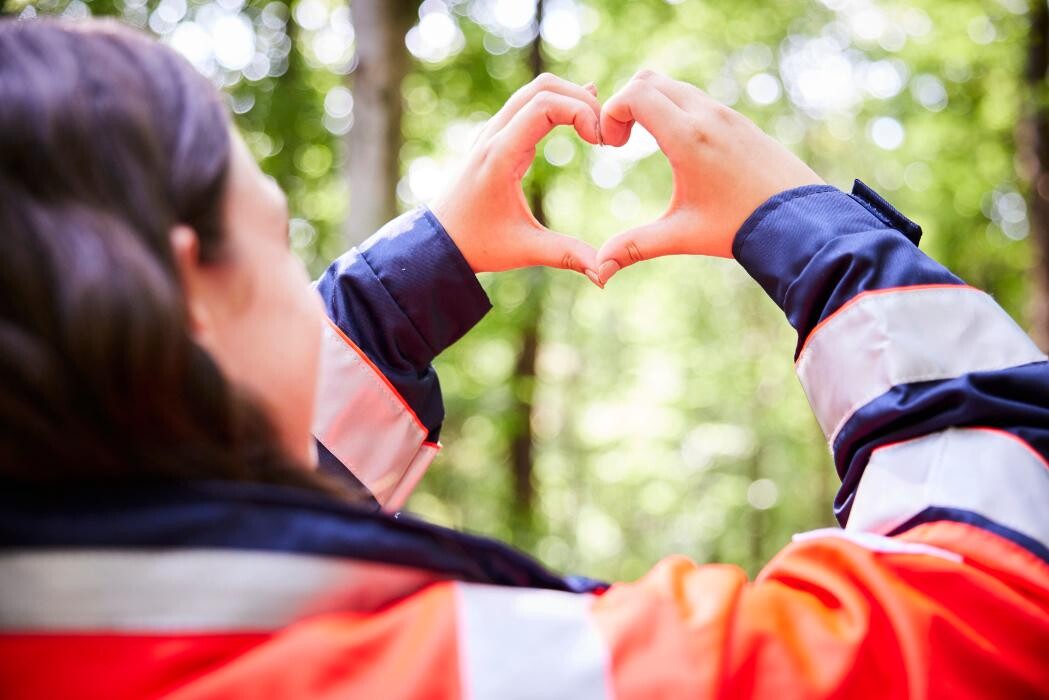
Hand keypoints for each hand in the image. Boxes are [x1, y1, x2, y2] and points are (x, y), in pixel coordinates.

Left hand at [433, 74, 602, 283]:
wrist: (438, 241)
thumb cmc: (478, 245)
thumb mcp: (524, 251)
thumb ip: (566, 256)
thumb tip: (604, 275)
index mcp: (500, 155)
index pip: (545, 104)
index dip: (581, 111)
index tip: (601, 142)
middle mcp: (494, 135)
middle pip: (542, 87)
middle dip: (580, 99)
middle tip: (605, 131)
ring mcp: (493, 132)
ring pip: (535, 91)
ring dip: (570, 99)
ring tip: (598, 127)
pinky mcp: (497, 138)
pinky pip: (528, 105)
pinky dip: (558, 104)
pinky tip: (583, 114)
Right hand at [595, 70, 823, 284]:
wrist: (802, 219)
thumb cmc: (741, 227)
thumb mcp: (683, 236)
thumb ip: (636, 247)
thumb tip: (599, 271)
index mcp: (688, 137)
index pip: (634, 94)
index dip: (611, 113)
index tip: (611, 147)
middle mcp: (707, 116)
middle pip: (649, 80)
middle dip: (625, 104)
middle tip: (621, 142)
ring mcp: (726, 114)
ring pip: (674, 86)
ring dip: (651, 105)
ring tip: (645, 144)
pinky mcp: (739, 121)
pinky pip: (697, 98)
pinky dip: (675, 110)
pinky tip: (677, 149)